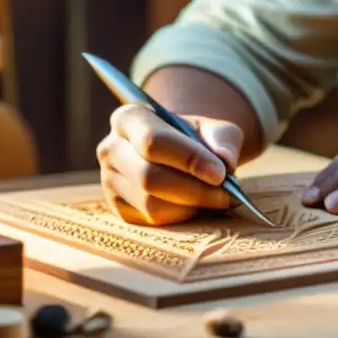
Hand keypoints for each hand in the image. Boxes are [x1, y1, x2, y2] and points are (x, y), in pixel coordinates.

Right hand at [96, 104, 243, 225]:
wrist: (180, 154)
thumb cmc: (197, 138)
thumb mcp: (214, 129)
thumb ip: (223, 139)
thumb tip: (226, 161)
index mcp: (130, 118)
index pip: (153, 141)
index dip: (188, 158)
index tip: (221, 174)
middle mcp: (111, 148)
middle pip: (148, 176)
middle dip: (194, 189)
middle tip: (228, 194)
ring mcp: (109, 180)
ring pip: (150, 203)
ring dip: (191, 205)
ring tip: (218, 199)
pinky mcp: (117, 207)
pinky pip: (151, 220)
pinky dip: (181, 216)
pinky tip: (198, 205)